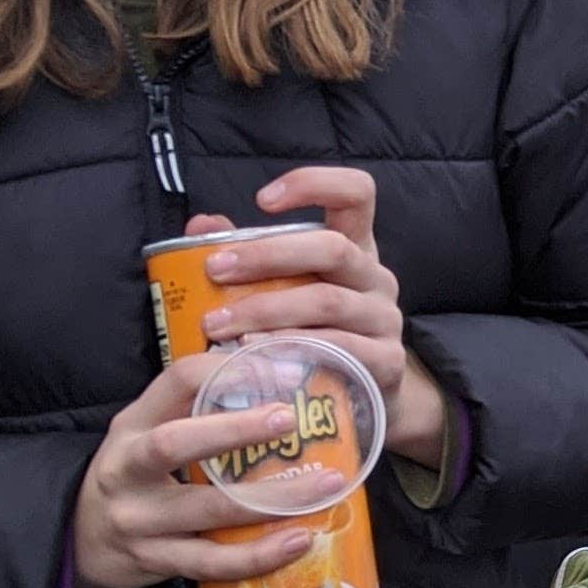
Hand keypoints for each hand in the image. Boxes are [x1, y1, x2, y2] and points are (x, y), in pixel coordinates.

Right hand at [71, 360, 330, 587]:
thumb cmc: (133, 474)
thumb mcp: (146, 429)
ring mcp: (138, 519)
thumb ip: (194, 405)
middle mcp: (127, 469)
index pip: (174, 382)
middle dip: (235, 431)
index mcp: (133, 425)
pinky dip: (258, 555)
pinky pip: (212, 562)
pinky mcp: (154, 561)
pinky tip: (300, 540)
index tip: (280, 367)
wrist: (76, 537)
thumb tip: (272, 369)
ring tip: (324, 485)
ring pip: (207, 509)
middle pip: (176, 445)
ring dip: (270, 499)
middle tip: (290, 418)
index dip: (224, 369)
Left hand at [192, 169, 448, 470]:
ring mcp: (386, 321)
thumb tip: (201, 226)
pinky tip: (255, 357)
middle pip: (333, 248)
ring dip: (267, 310)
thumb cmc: (311, 336)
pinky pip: (340, 351)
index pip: (356, 193)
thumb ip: (247, 256)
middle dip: (267, 255)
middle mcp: (377, 278)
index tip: (262, 200)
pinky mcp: (386, 363)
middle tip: (214, 270)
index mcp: (356, 248)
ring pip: (328, 302)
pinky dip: (295, 351)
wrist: (359, 403)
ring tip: (217, 325)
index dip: (314, 184)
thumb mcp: (285, 290)